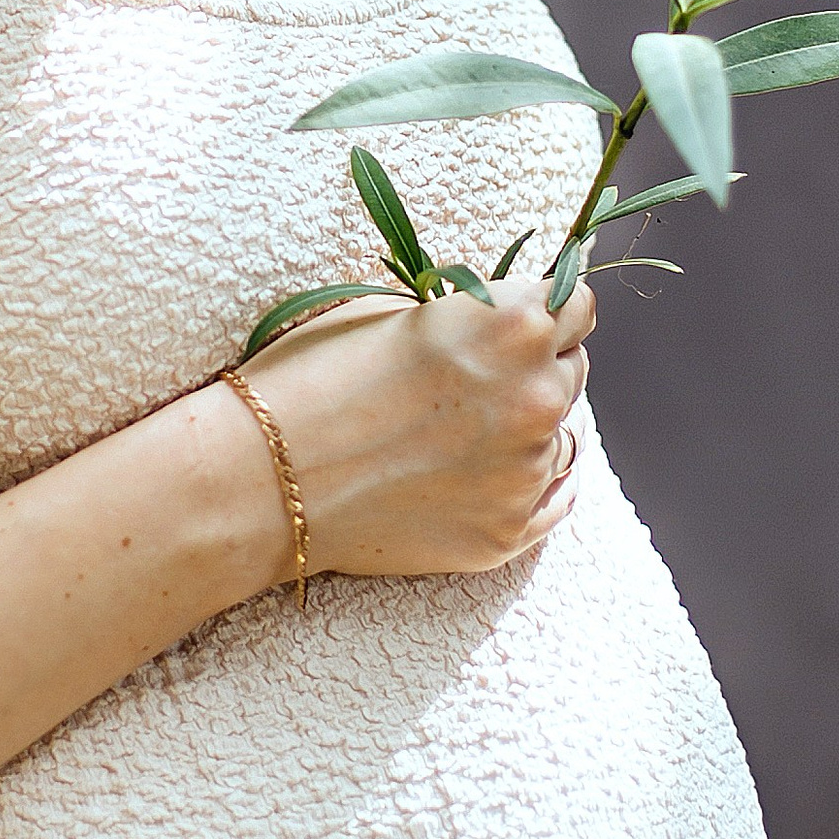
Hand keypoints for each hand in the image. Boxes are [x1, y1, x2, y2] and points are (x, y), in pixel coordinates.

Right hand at [245, 280, 594, 583]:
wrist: (260, 478)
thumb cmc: (311, 379)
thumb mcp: (393, 313)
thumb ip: (470, 317)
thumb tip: (505, 324)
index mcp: (514, 326)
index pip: (578, 304)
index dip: (550, 309)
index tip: (532, 318)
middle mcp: (536, 397)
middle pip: (575, 369)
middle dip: (538, 366)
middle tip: (482, 377)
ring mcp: (525, 473)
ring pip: (565, 436)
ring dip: (534, 427)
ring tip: (472, 430)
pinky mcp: (507, 534)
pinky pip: (555, 498)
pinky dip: (535, 481)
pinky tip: (501, 472)